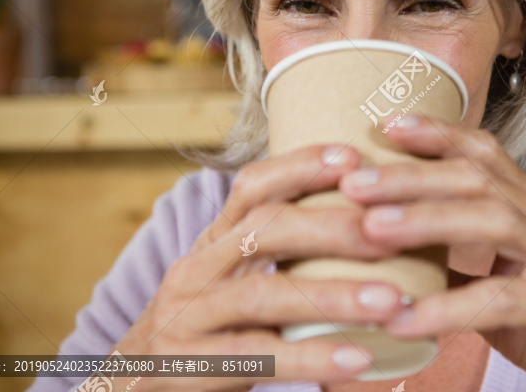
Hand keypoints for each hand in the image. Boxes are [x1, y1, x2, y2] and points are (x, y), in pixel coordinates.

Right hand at [103, 144, 406, 390]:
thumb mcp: (231, 279)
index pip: (253, 186)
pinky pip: (256, 357)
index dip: (301, 165)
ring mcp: (189, 317)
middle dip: (333, 227)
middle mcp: (197, 269)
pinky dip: (312, 357)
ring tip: (392, 301)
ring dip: (335, 295)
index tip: (354, 156)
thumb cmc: (209, 326)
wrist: (133, 387)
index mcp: (214, 242)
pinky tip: (360, 360)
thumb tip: (372, 231)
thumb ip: (281, 255)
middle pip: (266, 229)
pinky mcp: (190, 366)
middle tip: (391, 233)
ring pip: (264, 294)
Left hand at [338, 114, 525, 391]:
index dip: (439, 134)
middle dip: (413, 175)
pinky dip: (445, 308)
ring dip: (425, 221)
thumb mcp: (502, 282)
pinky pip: (500, 301)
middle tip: (353, 182)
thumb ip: (458, 259)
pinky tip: (401, 319)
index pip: (487, 154)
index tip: (388, 124)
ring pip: (493, 221)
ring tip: (369, 230)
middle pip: (480, 178)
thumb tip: (387, 242)